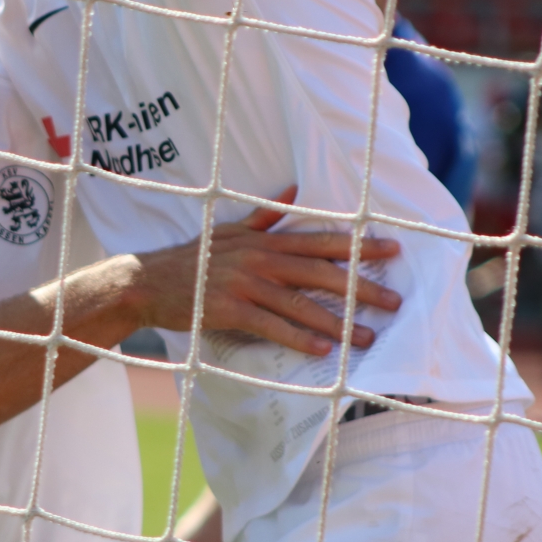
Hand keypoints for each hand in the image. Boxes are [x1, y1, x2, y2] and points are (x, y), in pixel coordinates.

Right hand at [130, 191, 403, 356]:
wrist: (146, 281)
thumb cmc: (190, 258)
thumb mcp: (229, 230)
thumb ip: (265, 215)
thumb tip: (293, 191)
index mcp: (264, 240)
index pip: (320, 240)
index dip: (357, 245)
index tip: (391, 249)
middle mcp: (259, 258)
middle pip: (320, 272)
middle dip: (361, 287)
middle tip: (394, 302)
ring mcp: (245, 284)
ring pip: (301, 303)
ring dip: (338, 322)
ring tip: (368, 337)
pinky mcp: (230, 309)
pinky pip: (273, 325)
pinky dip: (299, 337)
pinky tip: (323, 349)